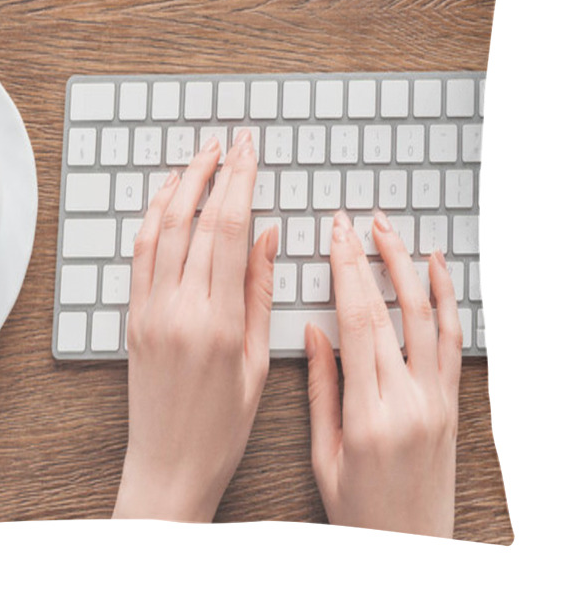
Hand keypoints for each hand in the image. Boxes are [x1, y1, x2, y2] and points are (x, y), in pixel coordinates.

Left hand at [113, 130, 277, 521]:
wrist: (168, 464)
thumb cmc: (222, 426)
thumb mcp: (256, 362)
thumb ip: (258, 291)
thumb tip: (266, 234)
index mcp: (219, 321)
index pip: (228, 229)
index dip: (239, 181)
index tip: (248, 150)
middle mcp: (179, 309)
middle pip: (194, 220)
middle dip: (213, 171)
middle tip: (229, 140)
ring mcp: (149, 311)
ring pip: (160, 230)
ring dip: (179, 186)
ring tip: (198, 158)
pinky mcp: (132, 318)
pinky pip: (139, 255)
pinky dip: (152, 219)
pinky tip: (166, 200)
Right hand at [306, 210, 461, 536]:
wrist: (412, 550)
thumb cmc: (359, 509)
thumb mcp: (324, 454)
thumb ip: (322, 388)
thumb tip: (315, 331)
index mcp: (370, 415)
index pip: (359, 322)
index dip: (347, 271)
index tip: (336, 236)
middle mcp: (411, 401)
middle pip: (392, 311)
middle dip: (370, 257)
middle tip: (355, 220)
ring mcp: (438, 400)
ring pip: (429, 317)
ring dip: (409, 267)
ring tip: (391, 231)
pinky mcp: (452, 403)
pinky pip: (454, 341)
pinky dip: (447, 299)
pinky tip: (436, 269)